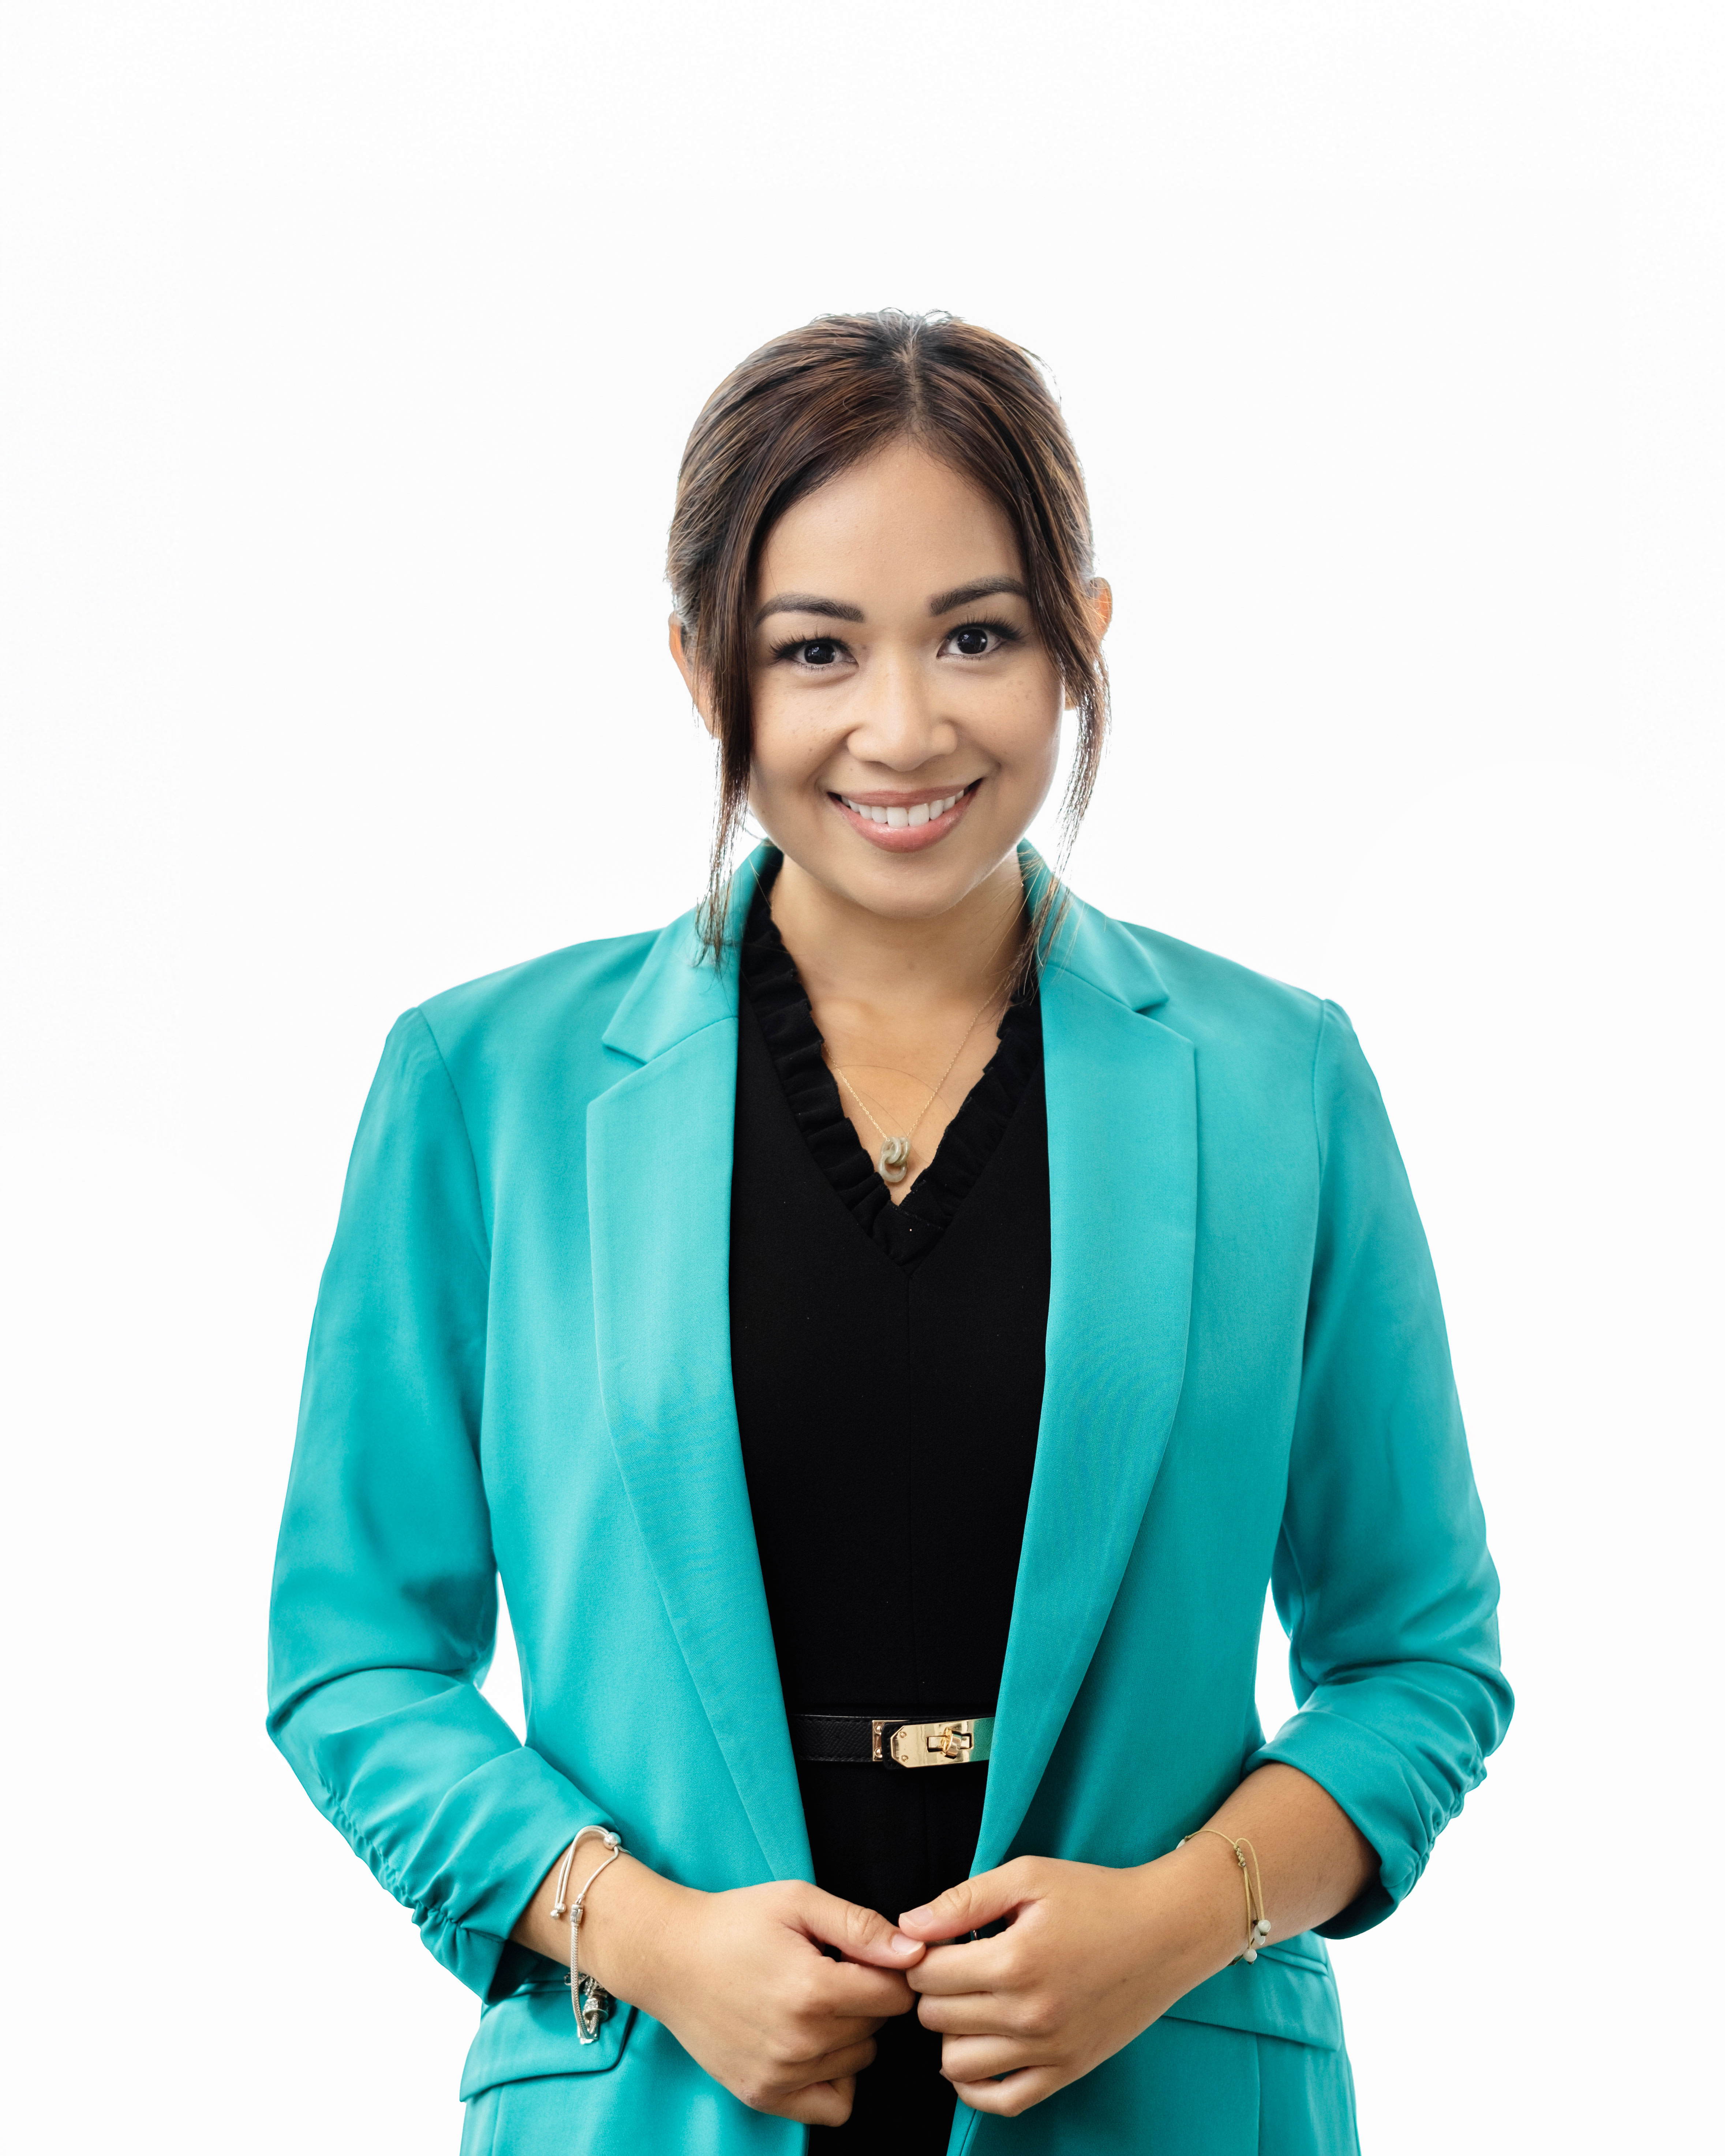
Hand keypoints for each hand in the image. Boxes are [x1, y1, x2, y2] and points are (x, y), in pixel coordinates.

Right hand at [580, 1863, 925, 2125]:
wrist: (669, 1958)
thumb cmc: (734, 1922)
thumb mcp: (798, 1901)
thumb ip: (861, 1926)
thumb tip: (915, 1951)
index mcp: (812, 1990)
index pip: (895, 1996)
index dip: (888, 1969)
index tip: (860, 1955)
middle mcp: (799, 2042)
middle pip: (877, 2027)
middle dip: (866, 1997)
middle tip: (830, 1971)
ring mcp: (780, 2075)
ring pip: (858, 2062)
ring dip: (849, 2033)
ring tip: (812, 2000)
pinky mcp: (763, 2095)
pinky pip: (833, 2106)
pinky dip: (835, 2078)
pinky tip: (815, 2043)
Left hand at [897, 1852, 1239, 2116]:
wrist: (1166, 1931)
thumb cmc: (1097, 1896)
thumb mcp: (1028, 1876)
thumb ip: (963, 1901)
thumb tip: (909, 1926)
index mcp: (1015, 1960)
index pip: (927, 1974)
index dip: (919, 1954)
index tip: (934, 1942)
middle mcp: (1029, 2014)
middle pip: (936, 2017)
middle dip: (931, 1989)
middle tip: (951, 1965)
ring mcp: (1049, 2050)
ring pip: (957, 2064)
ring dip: (950, 2033)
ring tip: (968, 2001)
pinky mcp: (1068, 2071)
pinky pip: (1003, 2101)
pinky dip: (977, 2085)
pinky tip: (979, 2047)